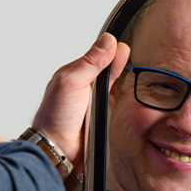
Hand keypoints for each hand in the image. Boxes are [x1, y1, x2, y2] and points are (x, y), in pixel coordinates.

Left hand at [31, 33, 129, 172]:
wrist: (58, 149)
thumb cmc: (56, 117)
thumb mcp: (71, 82)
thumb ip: (90, 62)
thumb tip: (107, 41)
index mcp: (74, 74)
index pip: (98, 56)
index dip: (112, 51)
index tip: (123, 48)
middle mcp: (84, 86)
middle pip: (109, 69)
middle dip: (120, 63)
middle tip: (129, 56)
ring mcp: (94, 102)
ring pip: (115, 85)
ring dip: (124, 80)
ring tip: (133, 68)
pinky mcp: (103, 116)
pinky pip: (118, 103)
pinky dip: (124, 98)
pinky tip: (131, 92)